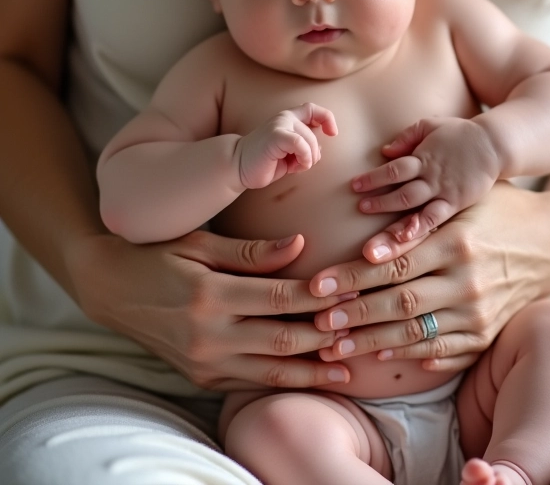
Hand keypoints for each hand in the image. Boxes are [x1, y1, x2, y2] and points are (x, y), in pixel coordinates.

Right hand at [69, 229, 355, 389]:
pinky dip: (284, 382)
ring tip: (349, 366)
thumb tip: (301, 245)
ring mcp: (204, 361)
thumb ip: (253, 251)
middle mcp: (207, 334)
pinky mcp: (201, 376)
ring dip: (313, 371)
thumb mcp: (202, 243)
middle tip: (362, 328)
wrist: (110, 288)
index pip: (279, 298)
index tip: (350, 288)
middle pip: (282, 340)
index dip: (318, 296)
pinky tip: (311, 376)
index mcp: (209, 294)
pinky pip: (250, 383)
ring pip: (271, 372)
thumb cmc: (159, 254)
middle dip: (326, 336)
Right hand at [237, 102, 336, 188]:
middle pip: (314, 134)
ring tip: (294, 167)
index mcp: (289, 118)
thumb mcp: (290, 153)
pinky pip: (300, 144)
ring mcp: (279, 124)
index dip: (327, 119)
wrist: (239, 166)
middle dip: (314, 154)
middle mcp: (285, 117)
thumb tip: (320, 149)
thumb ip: (304, 146)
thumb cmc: (266, 161)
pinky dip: (303, 158)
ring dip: (308, 159)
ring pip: (309, 140)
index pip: (314, 109)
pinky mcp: (275, 135)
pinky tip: (295, 167)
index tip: (332, 133)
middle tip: (301, 165)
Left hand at [310, 183, 549, 370]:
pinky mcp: (487, 332)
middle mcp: (466, 280)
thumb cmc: (497, 211)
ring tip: (335, 347)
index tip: (316, 286)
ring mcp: (479, 311)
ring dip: (371, 342)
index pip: (393, 264)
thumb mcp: (461, 204)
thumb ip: (418, 220)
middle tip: (315, 322)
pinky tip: (382, 358)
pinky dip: (412, 357)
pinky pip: (445, 351)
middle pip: (398, 303)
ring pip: (415, 333)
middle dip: (353, 315)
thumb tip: (366, 242)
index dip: (351, 277)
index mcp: (455, 241)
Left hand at [352, 117, 498, 241]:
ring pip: (416, 208)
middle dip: (380, 201)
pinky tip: (407, 240)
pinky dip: (421, 229)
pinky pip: (436, 218)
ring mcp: (445, 192)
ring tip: (376, 233)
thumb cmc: (460, 134)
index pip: (395, 168)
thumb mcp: (431, 125)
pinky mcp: (456, 204)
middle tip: (360, 208)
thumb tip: (385, 151)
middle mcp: (432, 177)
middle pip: (402, 191)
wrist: (494, 145)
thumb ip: (408, 137)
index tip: (355, 185)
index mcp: (424, 157)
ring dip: (394, 221)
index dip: (374, 177)